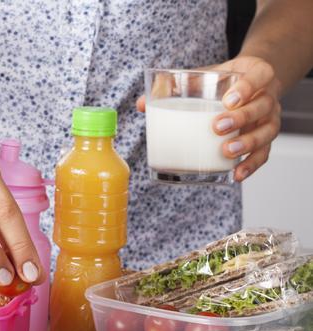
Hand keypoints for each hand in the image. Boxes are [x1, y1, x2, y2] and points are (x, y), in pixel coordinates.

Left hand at [137, 56, 281, 181]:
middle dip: (241, 118)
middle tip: (217, 127)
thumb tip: (141, 104)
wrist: (251, 84)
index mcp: (257, 74)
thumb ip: (175, 86)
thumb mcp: (204, 76)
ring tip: (227, 152)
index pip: (259, 76)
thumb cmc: (223, 82)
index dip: (246, 87)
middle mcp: (268, 97)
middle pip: (262, 106)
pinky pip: (264, 154)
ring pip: (267, 132)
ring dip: (248, 143)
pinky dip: (251, 165)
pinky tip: (236, 175)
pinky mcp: (265, 138)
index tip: (227, 99)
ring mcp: (269, 119)